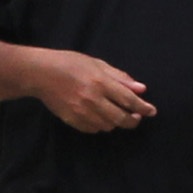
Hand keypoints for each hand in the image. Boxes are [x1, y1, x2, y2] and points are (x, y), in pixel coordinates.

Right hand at [35, 51, 153, 133]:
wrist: (40, 74)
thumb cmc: (70, 64)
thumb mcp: (97, 64)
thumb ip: (120, 77)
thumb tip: (141, 89)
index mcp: (100, 82)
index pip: (129, 100)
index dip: (143, 107)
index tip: (152, 111)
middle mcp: (93, 99)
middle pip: (121, 118)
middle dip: (133, 120)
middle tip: (137, 117)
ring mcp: (82, 112)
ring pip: (108, 126)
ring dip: (116, 122)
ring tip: (116, 113)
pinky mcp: (72, 120)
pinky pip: (93, 129)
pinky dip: (100, 125)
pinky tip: (99, 116)